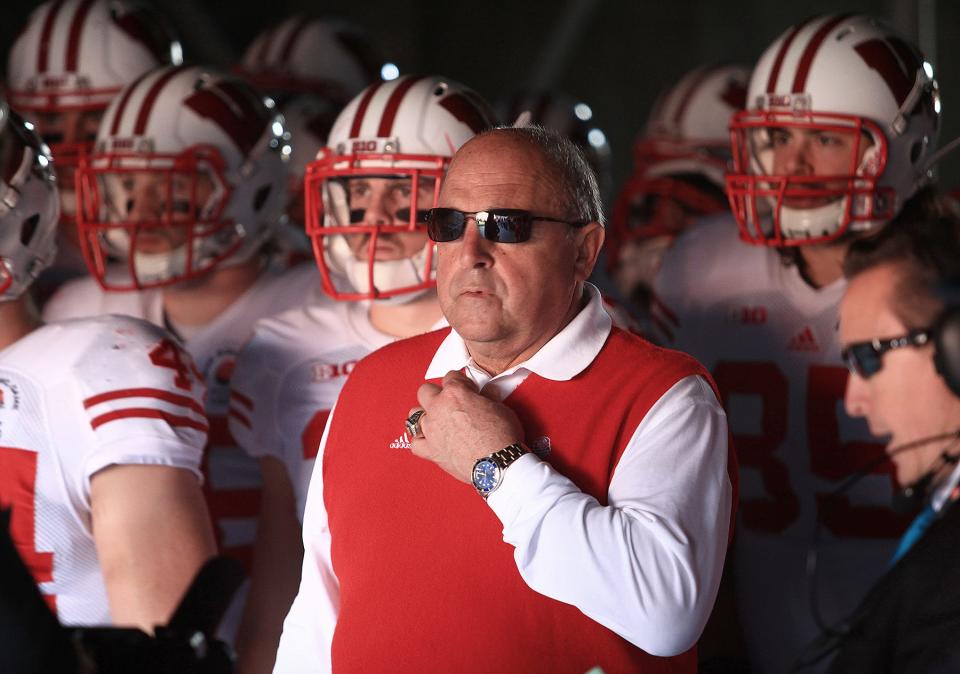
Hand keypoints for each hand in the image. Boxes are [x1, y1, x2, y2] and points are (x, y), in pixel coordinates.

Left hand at [408, 370, 522, 482]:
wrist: (496, 464)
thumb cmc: (501, 437)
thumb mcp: (501, 408)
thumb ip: (487, 398)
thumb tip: (487, 394)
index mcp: (455, 393)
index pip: (451, 376)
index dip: (461, 382)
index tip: (466, 388)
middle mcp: (439, 408)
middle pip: (425, 391)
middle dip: (437, 394)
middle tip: (450, 402)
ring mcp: (431, 430)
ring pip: (414, 414)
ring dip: (425, 414)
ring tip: (437, 419)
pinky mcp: (431, 450)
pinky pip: (415, 443)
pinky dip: (421, 441)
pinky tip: (429, 440)